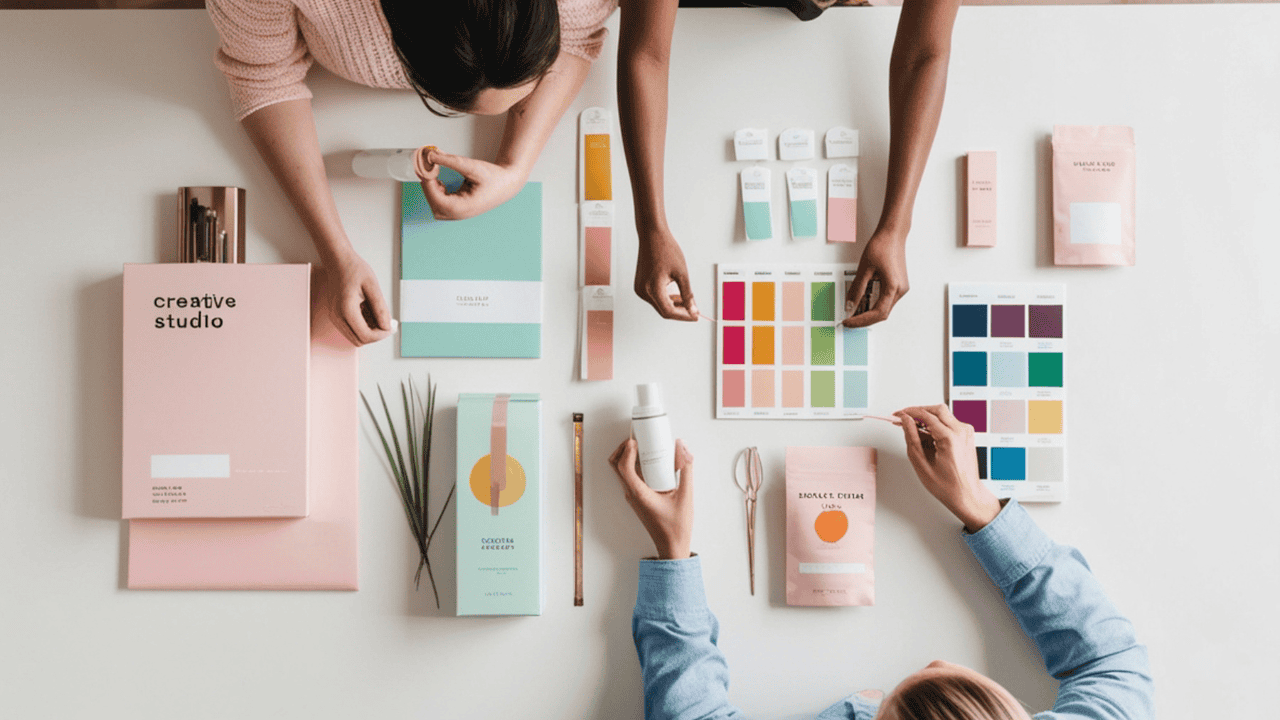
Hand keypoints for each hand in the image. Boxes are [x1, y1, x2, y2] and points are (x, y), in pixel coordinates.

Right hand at [327, 251, 392, 346]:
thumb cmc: (354, 270)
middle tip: (387, 322)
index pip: (365, 336)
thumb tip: (387, 327)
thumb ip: (380, 308)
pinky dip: (362, 326)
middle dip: (375, 335)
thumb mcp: (373, 286)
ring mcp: (334, 317)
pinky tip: (369, 313)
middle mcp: (337, 316)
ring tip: (378, 314)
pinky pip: (351, 329)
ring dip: (369, 331)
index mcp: (346, 309)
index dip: (381, 335)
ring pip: (355, 337)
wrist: (338, 261)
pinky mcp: (336, 315)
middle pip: (359, 341)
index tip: (390, 326)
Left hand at [416, 147, 525, 220]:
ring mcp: (460, 214)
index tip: (427, 167)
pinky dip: (437, 194)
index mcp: (464, 207)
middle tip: (428, 169)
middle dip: (428, 188)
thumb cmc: (494, 177)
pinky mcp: (459, 210)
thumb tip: (430, 156)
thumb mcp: (471, 166)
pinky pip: (441, 205)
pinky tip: (441, 182)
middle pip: (434, 206)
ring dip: (432, 192)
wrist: (508, 183)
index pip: (436, 198)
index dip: (428, 183)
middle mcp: (461, 214)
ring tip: (436, 176)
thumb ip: (450, 160)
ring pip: (436, 207)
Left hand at [609, 438, 693, 559]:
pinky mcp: (637, 498)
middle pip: (616, 466)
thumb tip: (682, 447)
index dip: (627, 450)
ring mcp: (633, 497)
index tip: (636, 440)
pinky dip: (636, 465)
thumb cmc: (677, 527)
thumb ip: (686, 469)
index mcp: (640, 494)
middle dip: (623, 448)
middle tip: (638, 438)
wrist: (672, 547)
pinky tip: (652, 462)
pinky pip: (631, 477)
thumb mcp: (686, 496)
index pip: (623, 467)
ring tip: (645, 447)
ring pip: (622, 471)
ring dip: (629, 456)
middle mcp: (632, 495)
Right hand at [634, 228, 697, 320]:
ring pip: (659, 305)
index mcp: (652, 289)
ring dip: (673, 305)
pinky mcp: (640, 285)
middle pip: (664, 311)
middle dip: (680, 311)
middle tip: (693, 309)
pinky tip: (675, 294)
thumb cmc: (665, 249)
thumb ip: (688, 294)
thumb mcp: (681, 273)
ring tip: (686, 299)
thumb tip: (693, 309)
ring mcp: (640, 289)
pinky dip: (666, 298)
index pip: (669, 312)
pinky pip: (654, 298)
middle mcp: (643, 291)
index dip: (684, 316)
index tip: (694, 316)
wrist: (652, 236)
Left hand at [843, 228, 908, 327]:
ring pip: (884, 308)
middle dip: (864, 318)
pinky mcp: (898, 284)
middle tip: (848, 319)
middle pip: (882, 313)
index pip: (877, 313)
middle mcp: (900, 290)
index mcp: (894, 287)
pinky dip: (873, 303)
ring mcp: (901, 288)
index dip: (861, 320)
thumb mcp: (864, 269)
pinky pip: (885, 299)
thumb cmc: (882, 246)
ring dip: (869, 311)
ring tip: (853, 310)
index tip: (848, 321)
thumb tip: (850, 306)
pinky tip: (862, 301)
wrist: (892, 234)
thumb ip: (857, 289)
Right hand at [895, 404, 1001, 532]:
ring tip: (914, 431)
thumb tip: (905, 421)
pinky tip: (927, 436)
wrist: (967, 495)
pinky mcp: (967, 435)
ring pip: (943, 415)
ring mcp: (966, 432)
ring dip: (927, 419)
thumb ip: (911, 437)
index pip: (926, 415)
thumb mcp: (921, 463)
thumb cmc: (948, 486)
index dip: (908, 412)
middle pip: (936, 410)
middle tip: (904, 419)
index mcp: (950, 438)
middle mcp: (961, 431)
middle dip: (918, 411)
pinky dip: (936, 425)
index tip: (898, 415)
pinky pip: (949, 423)